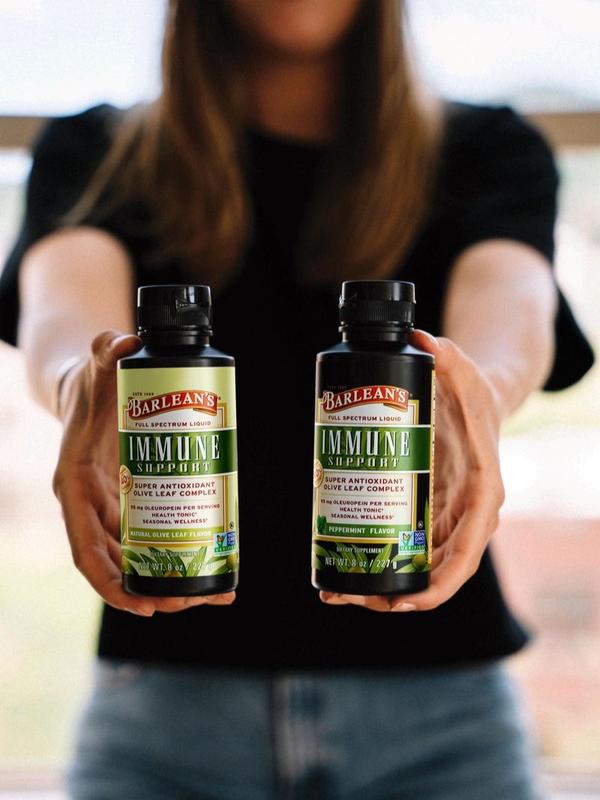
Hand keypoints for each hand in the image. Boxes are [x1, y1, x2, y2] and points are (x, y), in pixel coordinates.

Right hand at [52, 330, 235, 615]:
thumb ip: (104, 350)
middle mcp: (89, 502)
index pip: (85, 546)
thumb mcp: (96, 366)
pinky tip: (211, 561)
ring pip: (135, 555)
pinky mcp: (128, 498)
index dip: (111, 581)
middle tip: (195, 599)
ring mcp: (109, 504)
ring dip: (169, 578)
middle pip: (117, 561)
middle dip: (153, 587)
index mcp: (75, 484)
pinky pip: (147, 535)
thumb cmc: (91, 381)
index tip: (144, 604)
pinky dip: (173, 552)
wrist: (90, 384)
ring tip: (214, 593)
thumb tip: (121, 340)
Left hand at [320, 330, 504, 612]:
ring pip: (415, 566)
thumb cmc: (472, 392)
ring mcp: (444, 516)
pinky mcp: (424, 510)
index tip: (404, 602)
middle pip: (434, 571)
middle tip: (348, 595)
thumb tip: (419, 337)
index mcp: (481, 493)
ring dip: (378, 586)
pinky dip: (376, 561)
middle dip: (394, 593)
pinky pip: (403, 547)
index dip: (438, 584)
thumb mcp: (464, 371)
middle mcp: (465, 514)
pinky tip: (339, 566)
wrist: (475, 399)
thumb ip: (448, 355)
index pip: (466, 552)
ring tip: (334, 591)